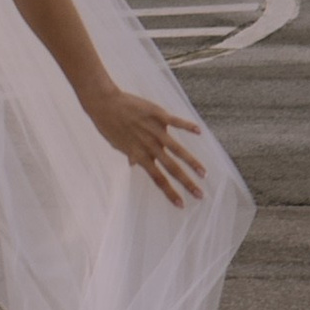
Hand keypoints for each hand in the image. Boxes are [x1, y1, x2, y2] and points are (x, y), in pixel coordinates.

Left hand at [88, 83, 208, 204]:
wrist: (105, 105)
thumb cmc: (109, 125)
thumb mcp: (118, 144)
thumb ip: (130, 155)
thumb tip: (132, 165)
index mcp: (141, 156)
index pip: (158, 179)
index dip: (170, 193)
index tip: (181, 205)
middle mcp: (150, 146)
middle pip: (172, 169)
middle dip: (187, 183)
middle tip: (200, 195)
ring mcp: (155, 131)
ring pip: (178, 150)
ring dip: (192, 162)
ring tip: (203, 173)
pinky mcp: (158, 115)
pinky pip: (176, 122)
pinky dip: (188, 126)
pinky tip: (199, 132)